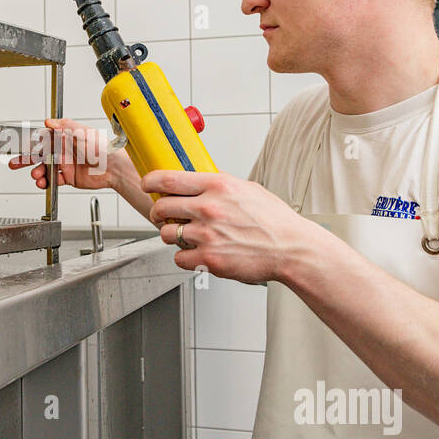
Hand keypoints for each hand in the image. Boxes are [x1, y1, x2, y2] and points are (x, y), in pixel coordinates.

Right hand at [8, 117, 121, 191]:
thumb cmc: (102, 148)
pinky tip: (43, 183)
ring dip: (37, 172)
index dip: (31, 143)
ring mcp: (66, 164)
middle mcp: (64, 151)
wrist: (113, 168)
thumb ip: (64, 126)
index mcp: (65, 138)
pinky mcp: (70, 178)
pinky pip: (54, 180)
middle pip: (40, 155)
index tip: (21, 146)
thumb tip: (48, 121)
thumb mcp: (82, 132)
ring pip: (45, 169)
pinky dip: (47, 182)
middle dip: (26, 159)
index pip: (43, 139)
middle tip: (14, 163)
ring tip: (35, 176)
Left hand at [141, 169, 312, 284]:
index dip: (150, 182)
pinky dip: (185, 257)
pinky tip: (199, 253)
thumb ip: (220, 184)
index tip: (148, 185)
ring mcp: (207, 235)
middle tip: (164, 216)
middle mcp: (208, 208)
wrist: (291, 249)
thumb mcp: (247, 189)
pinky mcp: (208, 259)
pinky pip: (179, 258)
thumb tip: (199, 178)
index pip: (167, 178)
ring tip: (188, 236)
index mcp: (217, 186)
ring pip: (167, 234)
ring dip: (173, 236)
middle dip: (158, 212)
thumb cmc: (274, 221)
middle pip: (161, 207)